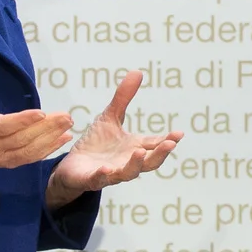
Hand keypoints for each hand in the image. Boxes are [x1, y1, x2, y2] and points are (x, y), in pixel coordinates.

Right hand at [0, 52, 73, 175]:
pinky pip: (28, 159)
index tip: (41, 113)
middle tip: (66, 116)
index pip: (2, 126)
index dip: (22, 121)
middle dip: (45, 128)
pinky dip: (47, 150)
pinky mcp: (5, 163)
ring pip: (27, 151)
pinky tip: (62, 139)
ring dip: (50, 139)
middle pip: (21, 139)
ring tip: (68, 125)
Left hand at [47, 70, 183, 207]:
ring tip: (140, 151)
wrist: (72, 165)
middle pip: (148, 162)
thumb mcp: (110, 117)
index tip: (179, 134)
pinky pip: (100, 179)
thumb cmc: (96, 143)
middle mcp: (127, 162)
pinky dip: (104, 175)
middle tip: (171, 144)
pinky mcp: (92, 179)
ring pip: (128, 173)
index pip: (155, 145)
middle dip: (160, 154)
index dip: (167, 140)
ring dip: (135, 164)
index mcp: (134, 147)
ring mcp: (111, 172)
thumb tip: (138, 71)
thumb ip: (123, 98)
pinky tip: (106, 169)